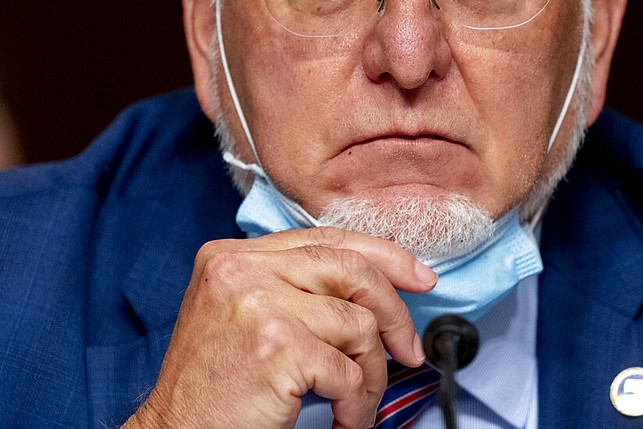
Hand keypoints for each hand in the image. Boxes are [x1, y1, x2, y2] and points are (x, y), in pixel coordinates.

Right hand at [123, 226, 436, 428]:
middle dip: (393, 312)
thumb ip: (296, 288)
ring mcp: (258, 304)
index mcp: (235, 255)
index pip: (327, 239)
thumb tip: (374, 288)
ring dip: (371, 373)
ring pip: (357, 325)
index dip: (383, 256)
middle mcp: (242, 269)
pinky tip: (343, 417)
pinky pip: (348, 370)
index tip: (419, 277)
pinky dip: (357, 402)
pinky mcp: (275, 346)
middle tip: (408, 349)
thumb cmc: (214, 386)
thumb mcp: (245, 315)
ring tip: (356, 401)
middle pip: (352, 271)